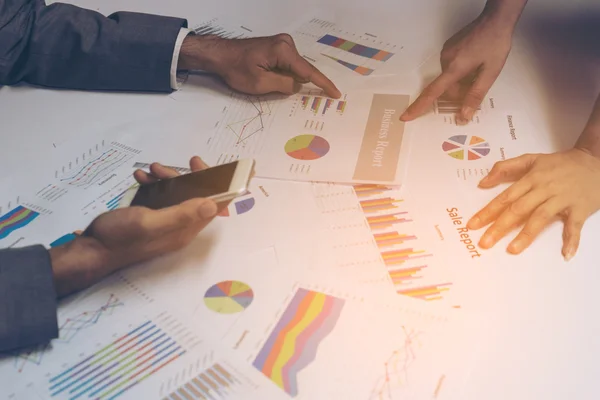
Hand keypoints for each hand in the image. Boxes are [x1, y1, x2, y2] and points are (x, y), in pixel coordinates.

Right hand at [50, 157, 216, 296]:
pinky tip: (138, 179)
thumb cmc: (118, 238)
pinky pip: (160, 199)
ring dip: (164, 179)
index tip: (198, 164)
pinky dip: (152, 186)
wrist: (90, 251)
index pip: (211, 205)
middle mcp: (179, 228)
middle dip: (181, 177)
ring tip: (147, 171)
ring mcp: (165, 224)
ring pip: (175, 195)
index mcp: (184, 230)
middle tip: (161, 166)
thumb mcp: (149, 223)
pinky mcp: (151, 220)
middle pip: (193, 197)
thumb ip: (181, 214)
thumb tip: (213, 204)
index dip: (211, 183)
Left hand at [178, 33, 340, 97]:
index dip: (323, 84)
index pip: (309, 71)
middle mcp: (286, 43)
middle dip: (295, 83)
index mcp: (284, 51)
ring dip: (286, 79)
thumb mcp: (261, 84)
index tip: (336, 93)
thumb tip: (298, 86)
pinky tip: (268, 77)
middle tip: (274, 88)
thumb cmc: (236, 69)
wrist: (221, 55)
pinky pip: (288, 65)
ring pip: (294, 69)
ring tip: (264, 80)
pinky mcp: (277, 47)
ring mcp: (282, 44)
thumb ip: (284, 85)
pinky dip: (283, 74)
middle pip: (301, 70)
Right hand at [400, 14, 512, 122]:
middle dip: (459, 92)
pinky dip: (460, 71)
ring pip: (449, 78)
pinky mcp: (449, 48)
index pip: (432, 92)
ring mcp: (446, 53)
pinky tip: (474, 62)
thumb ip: (476, 95)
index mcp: (454, 69)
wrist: (495, 19)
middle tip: (478, 82)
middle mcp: (445, 61)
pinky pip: (451, 67)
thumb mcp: (491, 73)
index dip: (418, 107)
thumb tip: (463, 116)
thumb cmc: (495, 44)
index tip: (405, 117)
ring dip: (461, 81)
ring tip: (479, 69)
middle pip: (446, 87)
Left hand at [466, 149, 599, 259]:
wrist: (595, 160)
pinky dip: (572, 239)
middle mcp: (544, 188)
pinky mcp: (581, 208)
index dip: (488, 212)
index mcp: (531, 178)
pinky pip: (575, 225)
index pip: (505, 197)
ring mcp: (563, 198)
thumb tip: (482, 183)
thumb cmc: (560, 163)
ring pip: (541, 217)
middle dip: (500, 226)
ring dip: (526, 234)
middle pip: (518, 209)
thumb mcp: (531, 159)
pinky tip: (565, 254)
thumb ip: (505, 168)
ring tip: (512, 250)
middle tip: (484, 243)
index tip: (472, 225)